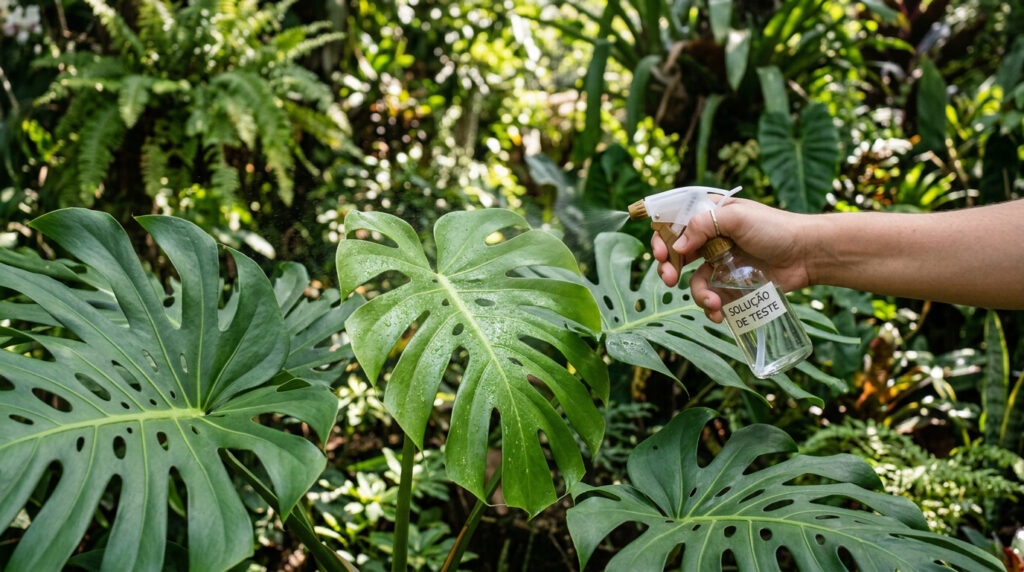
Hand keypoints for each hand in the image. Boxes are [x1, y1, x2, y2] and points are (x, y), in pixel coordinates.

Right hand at [651, 198, 813, 321]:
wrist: (807, 254)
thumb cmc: (776, 228)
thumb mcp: (738, 217)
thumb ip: (704, 224)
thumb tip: (678, 245)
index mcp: (709, 216)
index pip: (673, 224)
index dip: (661, 238)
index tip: (662, 253)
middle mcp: (710, 239)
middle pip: (675, 254)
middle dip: (668, 268)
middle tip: (669, 279)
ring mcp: (720, 263)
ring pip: (693, 281)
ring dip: (696, 294)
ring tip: (712, 303)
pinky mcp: (731, 284)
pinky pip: (712, 297)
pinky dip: (711, 307)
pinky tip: (719, 313)